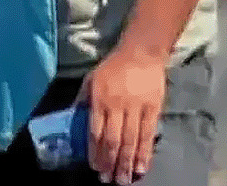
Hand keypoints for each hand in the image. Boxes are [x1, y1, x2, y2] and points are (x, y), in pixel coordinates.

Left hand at [82, 46, 166, 183]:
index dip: (95, 152)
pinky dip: (145, 153)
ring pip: (131, 141)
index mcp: (99, 99)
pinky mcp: (153, 109)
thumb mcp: (91, 80)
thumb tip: (72, 121)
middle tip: (108, 180)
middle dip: (110, 163)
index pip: (95, 131)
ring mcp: (136, 108)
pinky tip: (142, 167)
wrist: (141, 53)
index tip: (94, 168)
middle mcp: (117, 106)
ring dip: (127, 163)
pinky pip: (148, 135)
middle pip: (113, 140)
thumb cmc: (112, 67)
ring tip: (124, 180)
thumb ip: (83, 102)